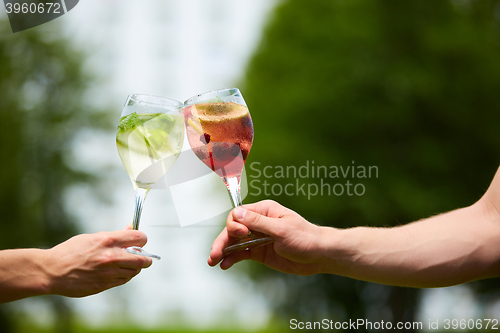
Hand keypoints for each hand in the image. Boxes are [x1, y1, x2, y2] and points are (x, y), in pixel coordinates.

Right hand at [44, 226, 151, 296]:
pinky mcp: (104, 285)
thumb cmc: (71, 251)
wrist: (53, 271)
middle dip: (145, 258)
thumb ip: (115, 235)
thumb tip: (131, 228)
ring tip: (126, 264)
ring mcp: (109, 273)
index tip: (140, 241)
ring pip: (134, 272)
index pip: (139, 238)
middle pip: (143, 260)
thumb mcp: (93, 237)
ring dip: (134, 268)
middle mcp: (111, 257)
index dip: (142, 239)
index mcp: (108, 240)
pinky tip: (117, 271)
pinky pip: (123, 280)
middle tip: (143, 257)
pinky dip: (124, 275)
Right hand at [208, 200, 331, 274]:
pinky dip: (232, 259)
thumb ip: (258, 223)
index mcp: (264, 211)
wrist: (319, 256)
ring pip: (234, 243)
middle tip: (214, 254)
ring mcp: (257, 238)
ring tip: (213, 261)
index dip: (234, 225)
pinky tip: (224, 265)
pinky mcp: (259, 251)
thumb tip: (237, 214)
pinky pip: (241, 254)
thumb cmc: (304, 238)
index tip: (241, 235)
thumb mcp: (281, 230)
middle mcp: (258, 223)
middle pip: (233, 230)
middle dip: (222, 241)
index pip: (239, 215)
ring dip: (223, 251)